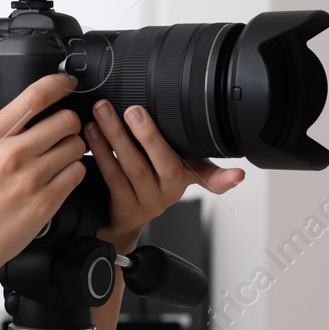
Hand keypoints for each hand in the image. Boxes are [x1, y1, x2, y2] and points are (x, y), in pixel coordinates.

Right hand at [0, 73, 86, 287]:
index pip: (34, 97)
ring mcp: (31, 180)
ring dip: (73, 147)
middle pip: (65, 119)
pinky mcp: (45, 204)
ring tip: (61, 154)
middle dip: (68, 121)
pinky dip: (73, 172)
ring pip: (75, 146)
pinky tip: (60, 176)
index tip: (66, 84)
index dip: (58, 84)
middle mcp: (12, 156)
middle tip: (63, 129)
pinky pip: (76, 174)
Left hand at [85, 100, 245, 254]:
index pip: (209, 176)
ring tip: (102, 114)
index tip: (237, 175)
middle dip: (149, 135)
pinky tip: (91, 135)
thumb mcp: (169, 164)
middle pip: (165, 163)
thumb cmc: (146, 179)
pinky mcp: (125, 209)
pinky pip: (113, 179)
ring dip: (116, 138)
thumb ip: (182, 144)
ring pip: (134, 168)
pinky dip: (101, 153)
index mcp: (185, 177)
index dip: (224, 177)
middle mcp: (170, 193)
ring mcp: (148, 203)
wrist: (121, 219)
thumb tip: (193, 119)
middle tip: (132, 110)